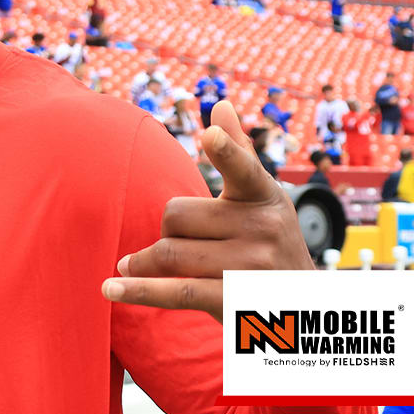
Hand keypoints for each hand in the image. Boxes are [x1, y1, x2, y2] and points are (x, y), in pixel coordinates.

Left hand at [102, 100, 312, 322]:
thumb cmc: (269, 243)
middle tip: (180, 244)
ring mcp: (251, 266)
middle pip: (175, 216)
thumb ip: (237, 155)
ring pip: (169, 252)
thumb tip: (220, 104)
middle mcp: (263, 227)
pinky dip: (138, 290)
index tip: (208, 136)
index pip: (244, 169)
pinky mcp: (234, 300)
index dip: (226, 151)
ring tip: (134, 266)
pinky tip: (111, 289)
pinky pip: (176, 291)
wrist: (302, 309)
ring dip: (145, 261)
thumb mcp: (264, 200)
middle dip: (166, 231)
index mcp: (266, 195)